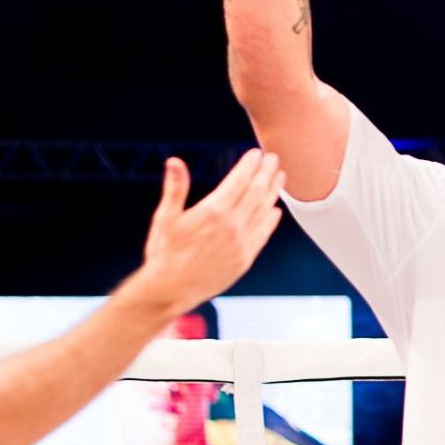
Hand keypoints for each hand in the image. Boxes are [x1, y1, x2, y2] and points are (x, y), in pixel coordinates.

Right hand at [137, 150, 284, 315]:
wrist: (170, 291)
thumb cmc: (164, 252)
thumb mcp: (165, 218)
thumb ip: (175, 188)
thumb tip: (174, 161)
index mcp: (213, 212)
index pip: (239, 181)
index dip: (249, 165)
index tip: (257, 154)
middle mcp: (232, 226)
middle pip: (256, 192)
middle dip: (266, 172)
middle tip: (274, 158)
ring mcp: (241, 243)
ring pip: (263, 210)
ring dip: (273, 191)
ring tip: (280, 177)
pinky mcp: (245, 259)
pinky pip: (263, 234)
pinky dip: (271, 219)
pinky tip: (275, 209)